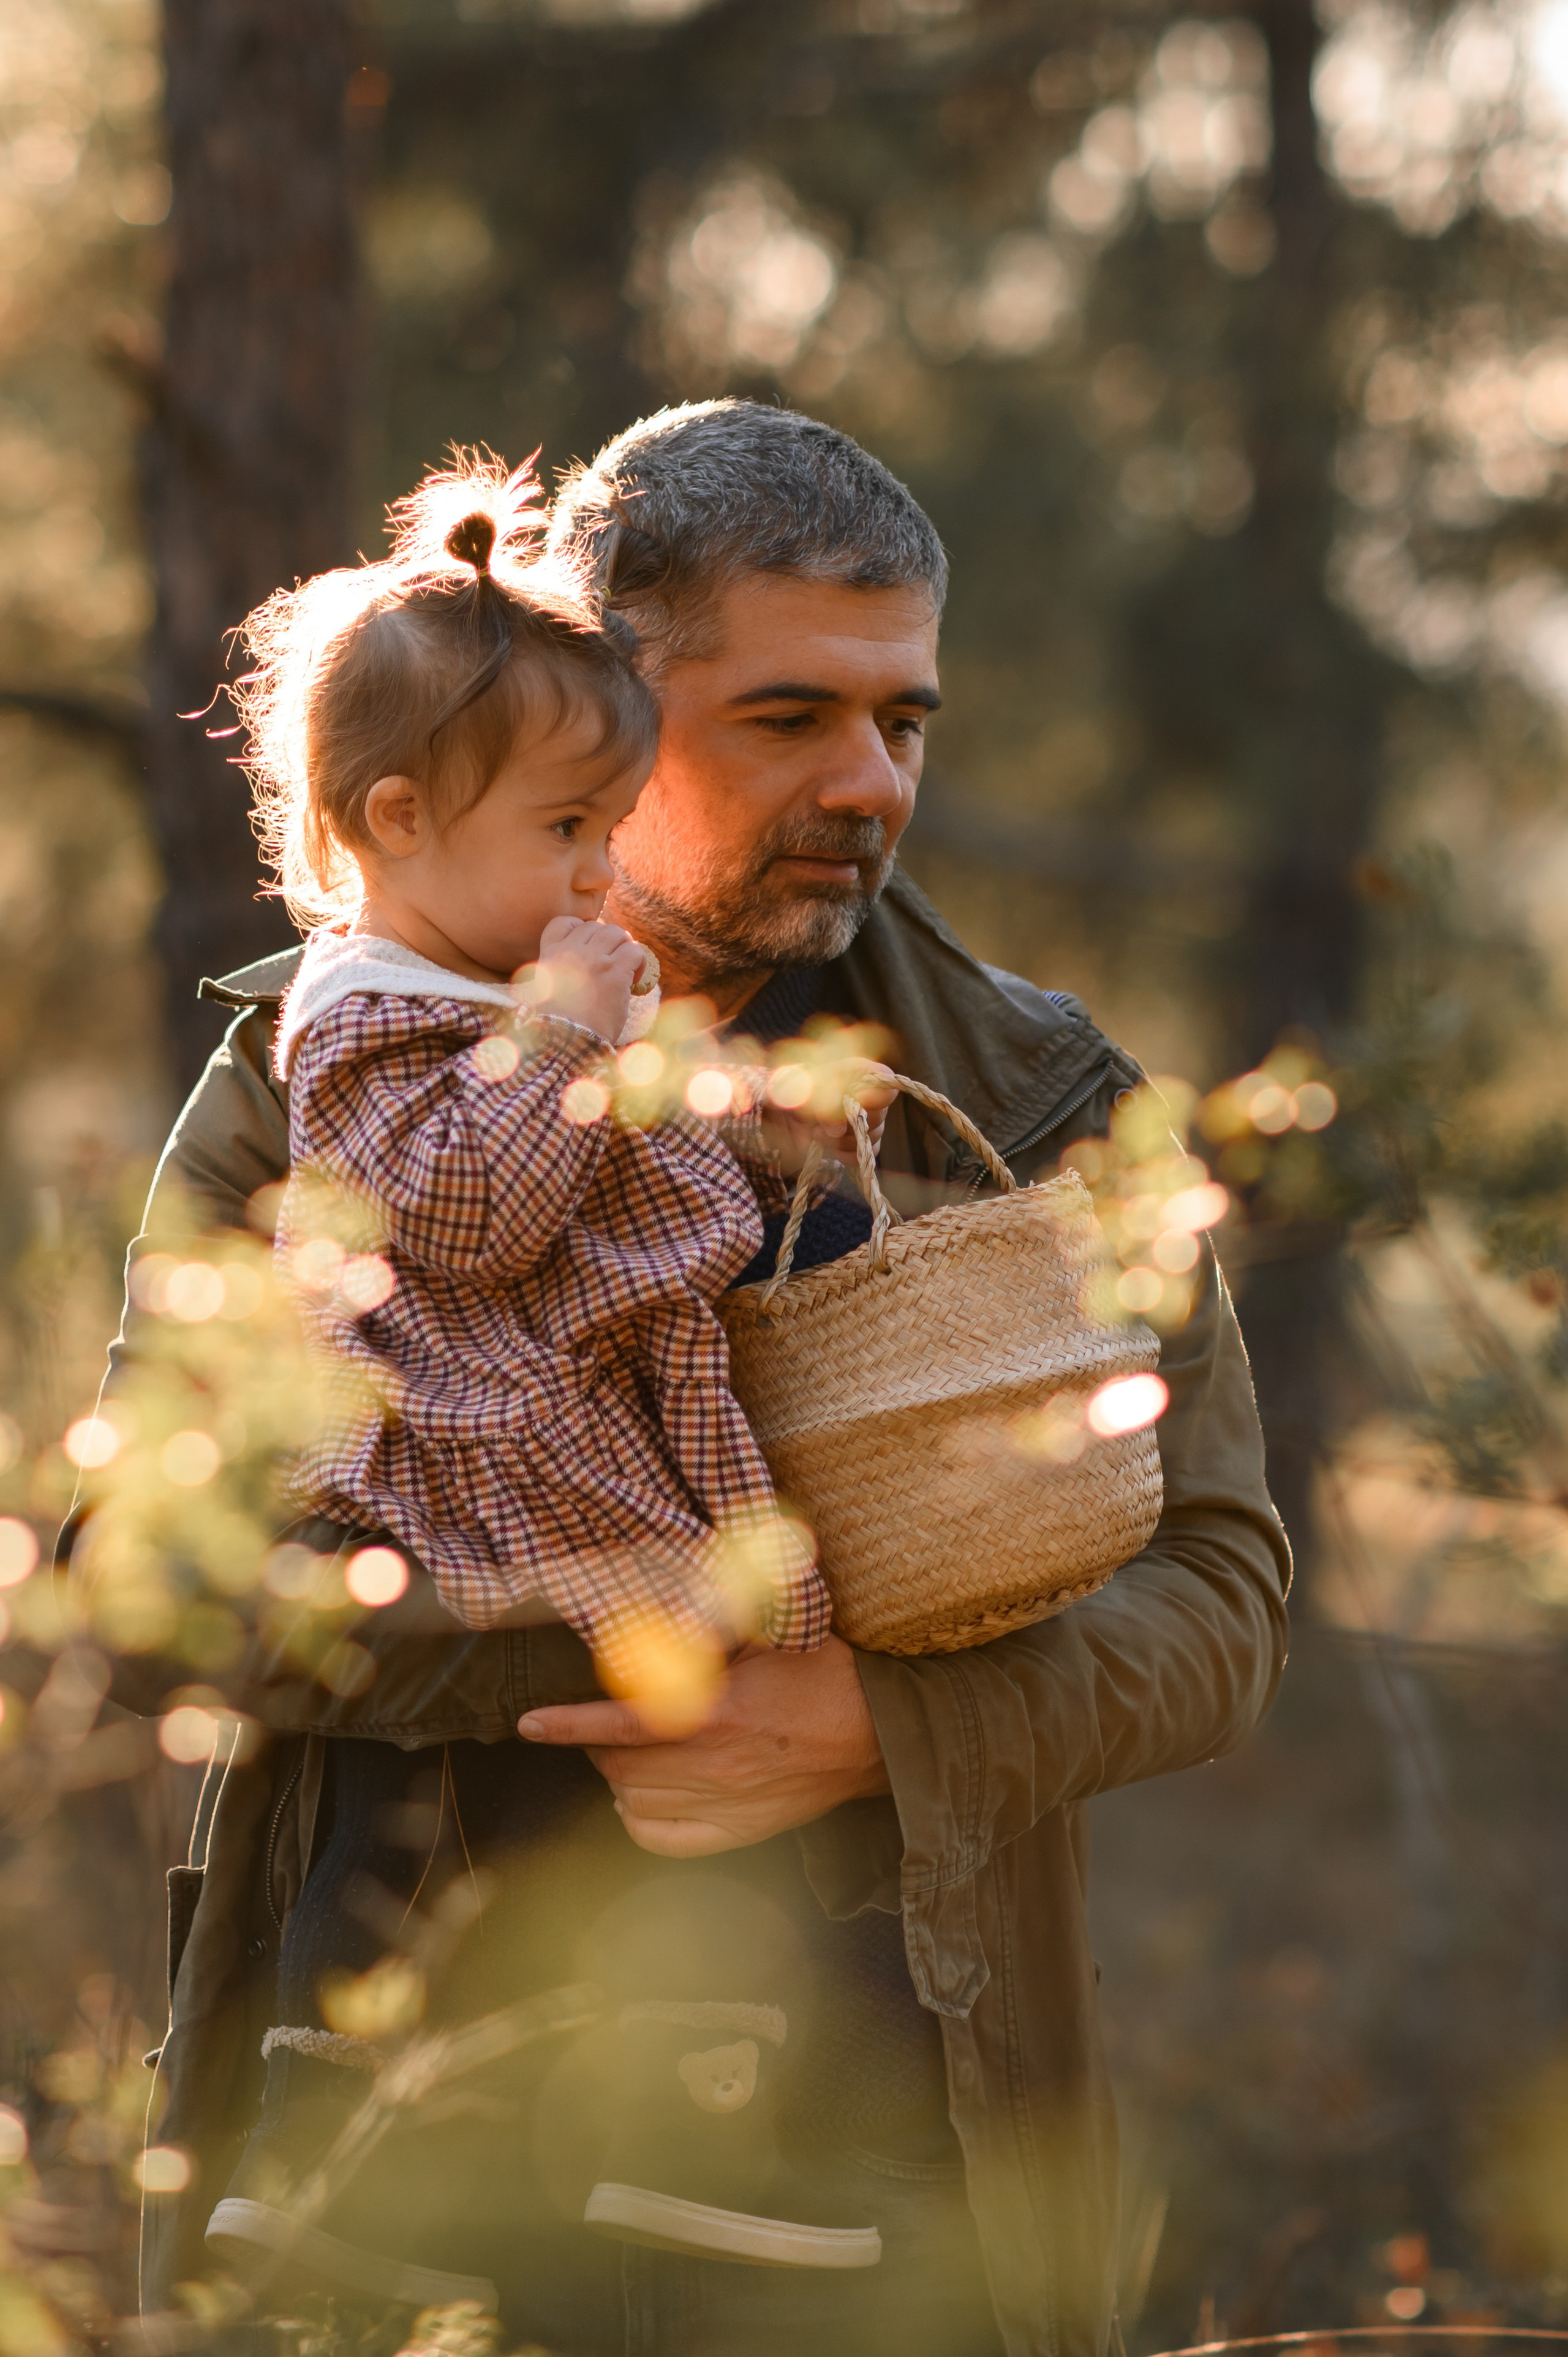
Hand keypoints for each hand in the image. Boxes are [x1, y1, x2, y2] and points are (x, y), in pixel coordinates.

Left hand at [517, 1636, 890, 1855]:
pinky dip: (639, 1819)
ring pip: (632, 1804)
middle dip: (600, 1741)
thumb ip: (705, 1624)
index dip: (566, 1724)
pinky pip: (661, 1840)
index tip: (528, 1723)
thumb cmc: (820, 1672)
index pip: (619, 1724)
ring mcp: (724, 1808)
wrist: (876, 1732)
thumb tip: (649, 1615)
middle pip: (618, 1766)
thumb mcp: (766, 1631)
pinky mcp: (736, 1835)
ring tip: (635, 1750)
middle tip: (616, 1718)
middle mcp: (713, 1768)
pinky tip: (647, 1794)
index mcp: (715, 1713)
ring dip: (619, 1777)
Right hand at [535, 916, 643, 1042]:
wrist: (567, 1042)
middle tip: (613, 960)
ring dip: (624, 947)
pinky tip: (635, 980)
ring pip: (617, 933)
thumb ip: (555, 974)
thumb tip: (573, 969)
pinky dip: (639, 962)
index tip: (590, 944)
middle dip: (607, 940)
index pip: (564, 922)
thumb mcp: (543, 992)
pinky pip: (635, 952)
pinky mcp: (616, 973)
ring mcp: (595, 961)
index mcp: (550, 955)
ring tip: (626, 967)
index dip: (580, 928)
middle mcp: (572, 952)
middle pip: (595, 926)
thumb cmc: (555, 1024)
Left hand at [768, 1058, 897, 1179]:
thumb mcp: (804, 1086)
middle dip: (847, 1124)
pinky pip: (863, 1156)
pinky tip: (827, 1148)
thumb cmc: (795, 1089)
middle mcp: (870, 1097)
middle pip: (878, 1117)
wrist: (783, 1109)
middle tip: (819, 1124)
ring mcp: (868, 1121)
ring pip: (870, 1138)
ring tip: (816, 1133)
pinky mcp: (861, 1143)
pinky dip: (844, 1155)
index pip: (887, 1085)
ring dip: (840, 1141)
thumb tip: (838, 1130)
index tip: (852, 1104)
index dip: (874, 1098)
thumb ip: (823, 1102)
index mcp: (860, 1074)